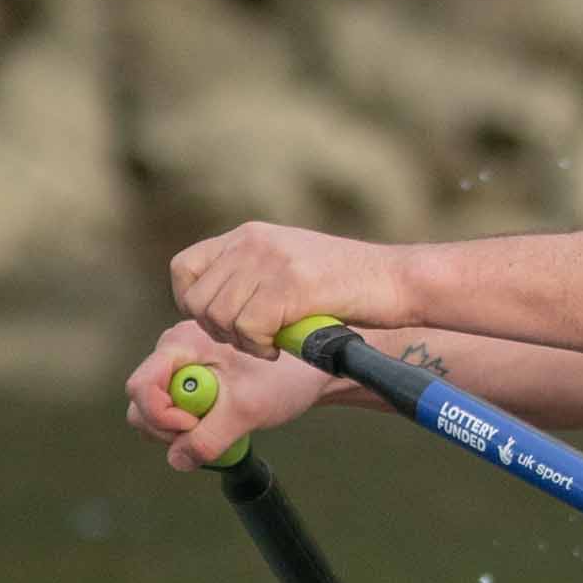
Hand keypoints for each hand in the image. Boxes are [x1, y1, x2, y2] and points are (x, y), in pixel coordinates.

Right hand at [122, 319, 334, 470]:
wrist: (309, 370)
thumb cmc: (285, 376)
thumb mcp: (248, 409)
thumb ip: (209, 437)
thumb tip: (178, 460)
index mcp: (181, 344)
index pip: (141, 387)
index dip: (162, 416)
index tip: (196, 425)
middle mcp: (173, 351)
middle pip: (142, 403)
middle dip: (170, 428)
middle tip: (211, 429)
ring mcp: (180, 366)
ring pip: (155, 411)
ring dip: (182, 430)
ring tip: (222, 424)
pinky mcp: (190, 380)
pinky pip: (173, 411)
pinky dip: (192, 425)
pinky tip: (222, 421)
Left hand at [166, 221, 410, 356]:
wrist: (398, 280)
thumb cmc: (349, 286)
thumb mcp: (289, 266)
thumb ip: (252, 276)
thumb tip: (210, 307)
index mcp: (250, 235)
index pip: (184, 268)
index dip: (192, 302)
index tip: (219, 322)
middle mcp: (254, 242)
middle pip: (198, 299)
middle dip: (218, 331)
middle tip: (252, 341)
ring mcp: (272, 260)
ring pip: (220, 316)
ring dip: (242, 342)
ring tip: (270, 345)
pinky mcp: (292, 284)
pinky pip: (249, 327)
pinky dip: (261, 347)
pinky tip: (282, 348)